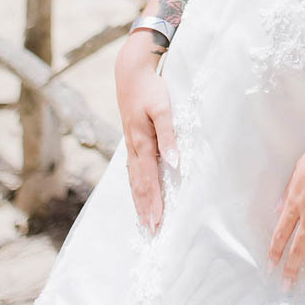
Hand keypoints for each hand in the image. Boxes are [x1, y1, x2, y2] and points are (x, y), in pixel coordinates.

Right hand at [114, 33, 178, 236]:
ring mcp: (130, 145)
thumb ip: (169, 136)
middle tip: (151, 232)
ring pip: (134, 180)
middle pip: (139, 185)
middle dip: (146, 209)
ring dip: (139, 201)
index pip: (148, 181)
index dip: (153, 203)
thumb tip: (174, 163)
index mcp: (142, 143)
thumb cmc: (150, 89)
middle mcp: (134, 148)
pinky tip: (137, 193)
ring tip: (143, 221)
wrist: (130, 72)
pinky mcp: (132, 140)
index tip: (157, 223)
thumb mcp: (162, 109)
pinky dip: (135, 186)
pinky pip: (133, 170)